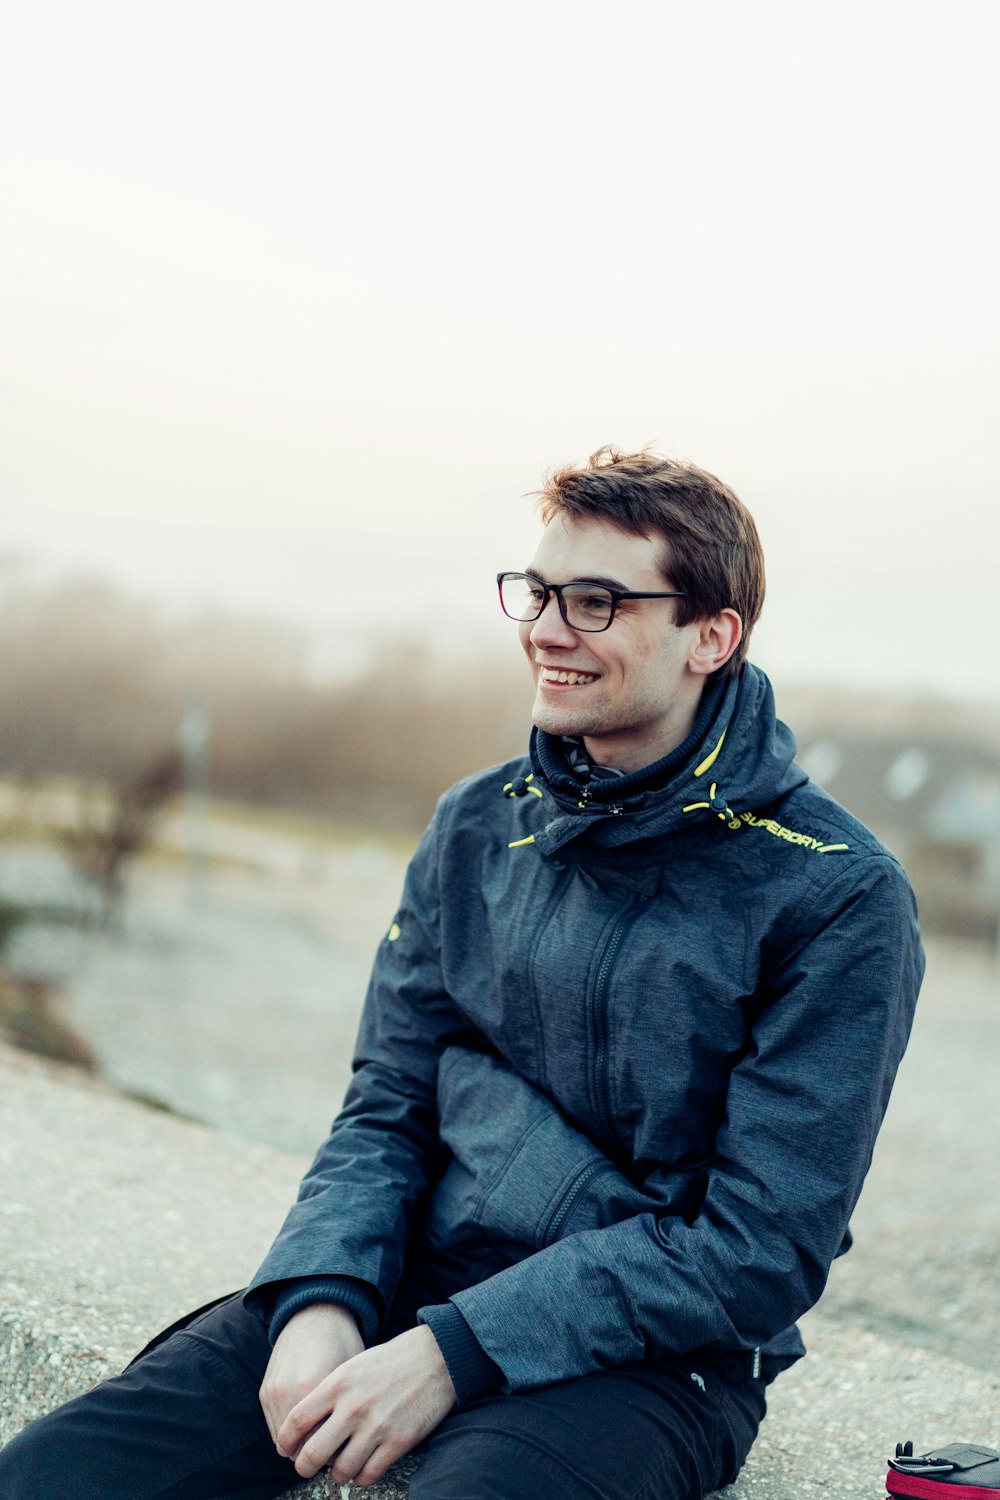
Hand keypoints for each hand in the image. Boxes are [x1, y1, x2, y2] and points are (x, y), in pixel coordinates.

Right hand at [259, 1303, 364, 1446]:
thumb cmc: (341, 1342)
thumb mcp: (352, 1373)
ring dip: (301, 1447)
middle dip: (318, 1454)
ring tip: (321, 1439)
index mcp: (314, 1386)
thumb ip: (347, 1409)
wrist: (314, 1313)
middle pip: (301, 1448)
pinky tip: (308, 1429)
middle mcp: (288, 1391)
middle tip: (334, 1449)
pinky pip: (275, 1429)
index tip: (348, 1451)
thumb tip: (351, 1448)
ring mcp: (273, 1392)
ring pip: (285, 1444)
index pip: (322, 1443)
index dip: (337, 1452)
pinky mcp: (264, 1392)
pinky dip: (289, 1436)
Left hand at [276, 1324, 457, 1486]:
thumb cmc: (391, 1361)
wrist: (435, 1357)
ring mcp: (376, 1426)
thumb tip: (306, 1425)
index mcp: (338, 1383)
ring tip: (340, 1467)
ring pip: (341, 1470)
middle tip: (306, 1467)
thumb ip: (330, 1392)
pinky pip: (369, 1474)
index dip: (285, 1441)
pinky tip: (363, 1468)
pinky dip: (362, 1477)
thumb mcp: (353, 1365)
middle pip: (312, 1454)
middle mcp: (353, 1407)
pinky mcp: (398, 1441)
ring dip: (337, 1473)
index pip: (296, 1421)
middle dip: (304, 1467)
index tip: (285, 1449)